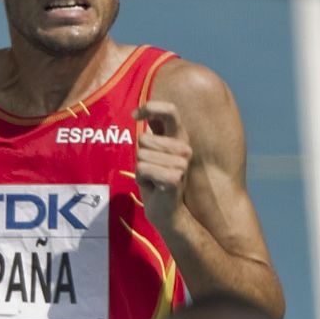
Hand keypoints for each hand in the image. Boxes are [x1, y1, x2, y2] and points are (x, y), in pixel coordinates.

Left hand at [133, 101, 193, 228]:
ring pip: (142, 155)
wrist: (166, 210)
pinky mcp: (175, 177)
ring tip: (153, 178)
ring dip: (141, 169)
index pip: (170, 110)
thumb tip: (140, 111)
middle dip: (140, 156)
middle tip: (151, 170)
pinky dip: (141, 179)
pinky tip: (153, 186)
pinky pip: (143, 169)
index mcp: (180, 137)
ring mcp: (182, 163)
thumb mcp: (154, 153)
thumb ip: (153, 133)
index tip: (135, 115)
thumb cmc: (157, 179)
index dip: (151, 108)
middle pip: (144, 138)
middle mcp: (184, 147)